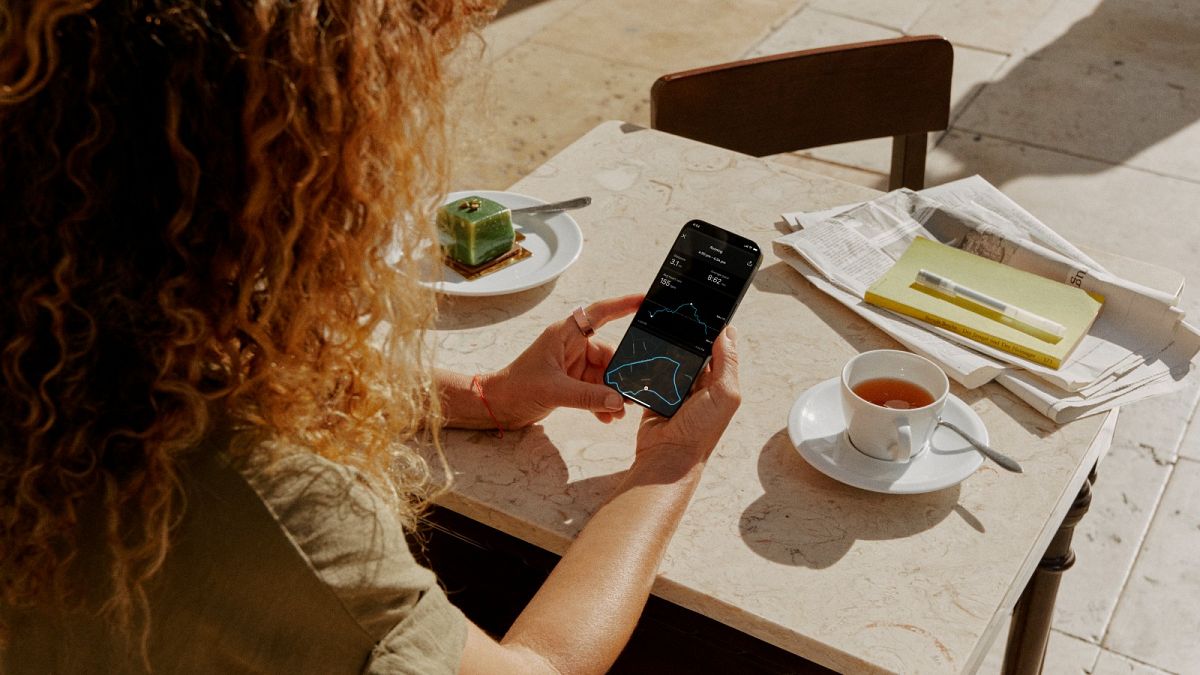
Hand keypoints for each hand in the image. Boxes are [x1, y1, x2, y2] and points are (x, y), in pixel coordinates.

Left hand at [485, 294, 642, 428]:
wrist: (499, 406)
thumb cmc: (517, 387)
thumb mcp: (554, 390)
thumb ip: (588, 396)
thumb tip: (617, 401)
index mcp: (565, 334)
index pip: (599, 313)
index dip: (623, 304)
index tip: (645, 300)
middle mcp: (572, 346)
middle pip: (608, 353)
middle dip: (620, 374)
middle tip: (632, 392)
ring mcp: (573, 364)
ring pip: (604, 375)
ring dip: (612, 394)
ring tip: (618, 412)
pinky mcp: (572, 382)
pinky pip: (596, 389)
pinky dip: (602, 402)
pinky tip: (607, 417)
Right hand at [634, 325, 740, 468]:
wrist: (667, 455)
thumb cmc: (701, 432)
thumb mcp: (724, 395)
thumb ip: (728, 363)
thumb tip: (729, 331)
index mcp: (720, 382)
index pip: (718, 349)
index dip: (713, 332)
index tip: (703, 313)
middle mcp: (699, 384)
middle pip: (692, 351)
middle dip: (686, 340)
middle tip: (677, 322)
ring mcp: (676, 388)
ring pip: (671, 358)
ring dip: (667, 351)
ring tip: (661, 337)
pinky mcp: (655, 392)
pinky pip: (652, 370)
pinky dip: (650, 364)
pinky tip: (648, 354)